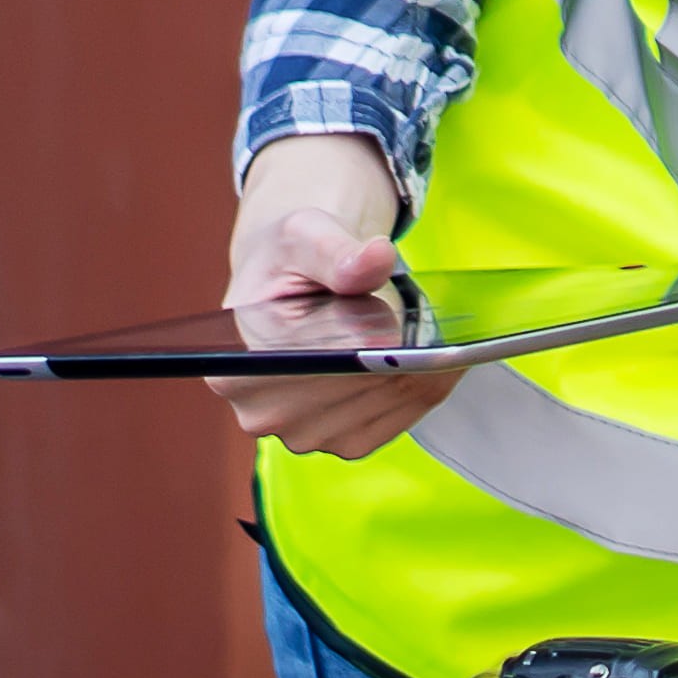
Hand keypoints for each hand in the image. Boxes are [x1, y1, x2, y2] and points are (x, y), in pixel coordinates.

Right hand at [218, 136, 453, 461]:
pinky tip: (435, 362)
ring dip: (420, 373)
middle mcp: (261, 410)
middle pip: (353, 388)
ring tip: (439, 340)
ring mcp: (301, 433)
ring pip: (382, 406)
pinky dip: (424, 391)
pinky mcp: (341, 441)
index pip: (317, 362)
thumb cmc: (293, 260)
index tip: (395, 327)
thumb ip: (338, 251)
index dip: (365, 341)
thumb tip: (373, 259)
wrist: (293, 283)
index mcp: (237, 365)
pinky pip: (396, 421)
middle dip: (399, 356)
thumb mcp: (307, 236)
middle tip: (432, 326)